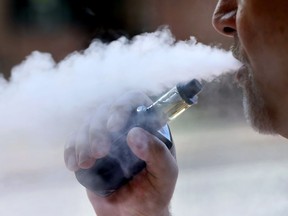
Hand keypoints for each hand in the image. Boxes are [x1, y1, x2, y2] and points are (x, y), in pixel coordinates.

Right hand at [64, 91, 177, 215]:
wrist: (134, 213)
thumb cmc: (155, 192)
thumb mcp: (165, 173)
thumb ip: (157, 153)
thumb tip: (134, 134)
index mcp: (147, 126)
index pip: (134, 100)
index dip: (122, 106)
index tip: (113, 126)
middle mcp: (125, 127)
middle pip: (105, 110)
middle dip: (98, 128)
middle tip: (100, 151)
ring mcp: (106, 138)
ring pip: (88, 124)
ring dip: (83, 140)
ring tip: (86, 162)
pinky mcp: (90, 151)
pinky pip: (75, 141)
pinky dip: (71, 149)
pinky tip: (73, 164)